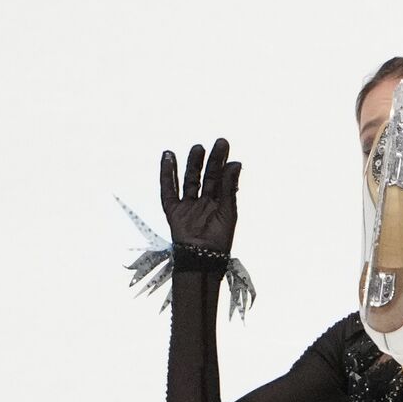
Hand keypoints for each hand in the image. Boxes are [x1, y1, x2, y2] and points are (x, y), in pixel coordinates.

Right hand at [160, 137, 241, 254]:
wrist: (202, 258)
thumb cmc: (219, 240)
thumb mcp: (228, 211)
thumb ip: (229, 187)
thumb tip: (235, 163)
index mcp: (219, 204)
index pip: (220, 179)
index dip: (222, 163)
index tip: (224, 145)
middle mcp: (204, 203)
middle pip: (206, 177)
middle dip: (211, 160)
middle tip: (218, 143)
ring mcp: (188, 206)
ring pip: (189, 180)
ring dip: (192, 164)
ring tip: (197, 148)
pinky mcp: (174, 211)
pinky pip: (168, 190)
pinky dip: (167, 174)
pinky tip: (168, 157)